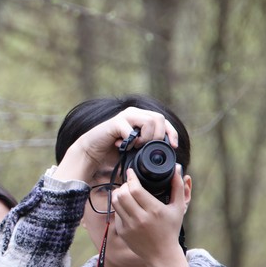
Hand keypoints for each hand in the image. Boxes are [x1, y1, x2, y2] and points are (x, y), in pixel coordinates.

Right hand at [55, 108, 178, 184]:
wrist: (92, 152)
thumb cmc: (114, 152)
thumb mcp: (137, 150)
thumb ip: (150, 147)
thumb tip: (169, 153)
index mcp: (142, 117)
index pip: (164, 120)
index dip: (171, 133)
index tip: (173, 148)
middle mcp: (135, 113)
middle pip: (159, 118)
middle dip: (159, 136)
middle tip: (149, 148)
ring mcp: (125, 116)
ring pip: (149, 122)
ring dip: (147, 138)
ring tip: (136, 147)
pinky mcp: (116, 122)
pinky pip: (132, 131)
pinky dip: (132, 142)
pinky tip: (124, 147)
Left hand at [111, 163, 188, 266]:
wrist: (162, 255)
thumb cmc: (171, 230)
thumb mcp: (178, 208)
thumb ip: (178, 187)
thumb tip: (176, 168)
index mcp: (154, 211)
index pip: (135, 189)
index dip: (131, 177)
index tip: (131, 172)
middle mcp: (140, 218)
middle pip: (122, 194)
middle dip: (124, 185)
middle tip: (129, 184)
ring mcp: (129, 226)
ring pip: (116, 202)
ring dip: (119, 193)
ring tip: (125, 192)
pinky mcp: (123, 232)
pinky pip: (116, 213)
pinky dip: (119, 206)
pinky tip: (126, 205)